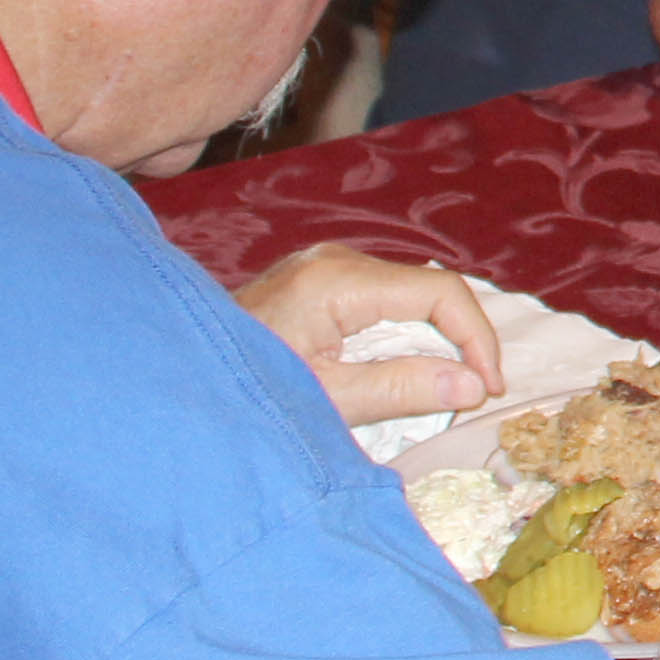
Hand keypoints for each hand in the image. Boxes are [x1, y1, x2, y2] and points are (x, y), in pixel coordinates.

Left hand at [231, 244, 505, 426]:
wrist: (172, 379)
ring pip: (406, 294)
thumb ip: (400, 389)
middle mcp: (334, 259)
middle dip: (458, 340)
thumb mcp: (326, 400)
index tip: (487, 389)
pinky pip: (379, 300)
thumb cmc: (243, 394)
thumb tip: (472, 386)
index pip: (440, 293)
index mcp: (337, 280)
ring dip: (430, 339)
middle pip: (426, 290)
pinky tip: (400, 369)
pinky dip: (400, 334)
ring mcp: (322, 266)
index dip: (477, 339)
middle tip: (471, 391)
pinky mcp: (314, 280)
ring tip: (440, 385)